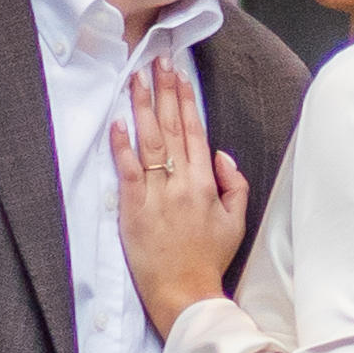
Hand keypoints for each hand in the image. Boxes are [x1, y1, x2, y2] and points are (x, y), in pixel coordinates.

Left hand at [116, 63, 245, 329]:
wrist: (186, 293)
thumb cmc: (209, 259)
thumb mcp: (236, 222)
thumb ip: (235, 185)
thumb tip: (223, 156)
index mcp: (207, 183)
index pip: (195, 131)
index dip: (186, 100)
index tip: (179, 74)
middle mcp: (182, 182)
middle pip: (172, 127)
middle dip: (164, 90)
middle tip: (158, 60)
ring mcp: (157, 194)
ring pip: (150, 141)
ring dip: (142, 107)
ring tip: (137, 78)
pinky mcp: (134, 209)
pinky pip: (127, 171)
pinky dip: (122, 146)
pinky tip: (117, 122)